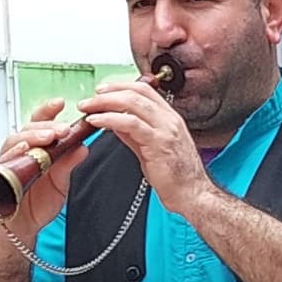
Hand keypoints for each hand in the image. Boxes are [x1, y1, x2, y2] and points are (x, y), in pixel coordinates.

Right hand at [0, 96, 86, 233]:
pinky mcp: (0, 174)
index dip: (48, 111)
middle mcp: (22, 151)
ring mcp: (10, 161)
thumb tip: (84, 147)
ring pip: (16, 139)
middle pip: (29, 128)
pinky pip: (4, 160)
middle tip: (63, 128)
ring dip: (33, 136)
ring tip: (48, 136)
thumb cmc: (37, 202)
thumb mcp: (61, 183)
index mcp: (37, 148)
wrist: (22, 226)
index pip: (41, 123)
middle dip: (47, 125)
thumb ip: (69, 164)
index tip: (61, 102)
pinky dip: (14, 153)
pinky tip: (24, 149)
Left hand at [81, 72, 211, 213]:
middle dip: (109, 92)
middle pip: (136, 92)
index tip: (102, 91)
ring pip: (132, 103)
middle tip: (90, 99)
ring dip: (106, 103)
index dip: (120, 86)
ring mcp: (165, 130)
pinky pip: (130, 124)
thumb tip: (116, 123)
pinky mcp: (158, 143)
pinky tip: (97, 121)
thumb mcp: (152, 149)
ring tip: (89, 108)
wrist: (193, 195)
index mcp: (169, 118)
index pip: (144, 90)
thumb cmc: (178, 177)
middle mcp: (169, 120)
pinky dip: (110, 119)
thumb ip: (134, 135)